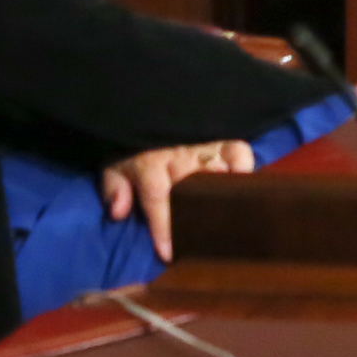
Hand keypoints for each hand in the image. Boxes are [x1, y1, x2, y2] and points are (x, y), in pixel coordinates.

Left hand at [100, 139, 257, 260]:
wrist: (141, 102)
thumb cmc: (132, 142)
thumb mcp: (113, 162)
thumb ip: (114, 187)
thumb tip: (118, 212)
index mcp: (149, 164)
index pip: (157, 198)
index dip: (163, 227)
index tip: (168, 254)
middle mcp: (178, 156)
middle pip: (192, 189)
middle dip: (197, 217)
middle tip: (202, 242)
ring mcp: (202, 144)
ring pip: (217, 171)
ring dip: (221, 195)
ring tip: (226, 218)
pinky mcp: (220, 136)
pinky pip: (239, 150)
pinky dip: (243, 166)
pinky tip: (242, 182)